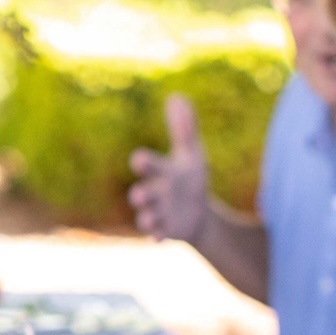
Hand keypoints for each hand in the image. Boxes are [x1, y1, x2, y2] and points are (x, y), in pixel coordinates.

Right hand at [127, 94, 210, 241]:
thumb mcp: (192, 154)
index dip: (145, 163)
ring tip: (149, 217)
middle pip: (143, 193)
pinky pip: (158, 235)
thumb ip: (183, 128)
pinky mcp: (167, 231)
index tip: (138, 158)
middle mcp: (155, 193)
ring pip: (147, 216)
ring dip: (147, 216)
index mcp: (161, 173)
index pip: (149, 166)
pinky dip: (157, 236)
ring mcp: (159, 214)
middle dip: (142, 194)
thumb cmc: (189, 180)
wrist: (196, 214)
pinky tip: (158, 238)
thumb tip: (177, 96)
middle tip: (140, 193)